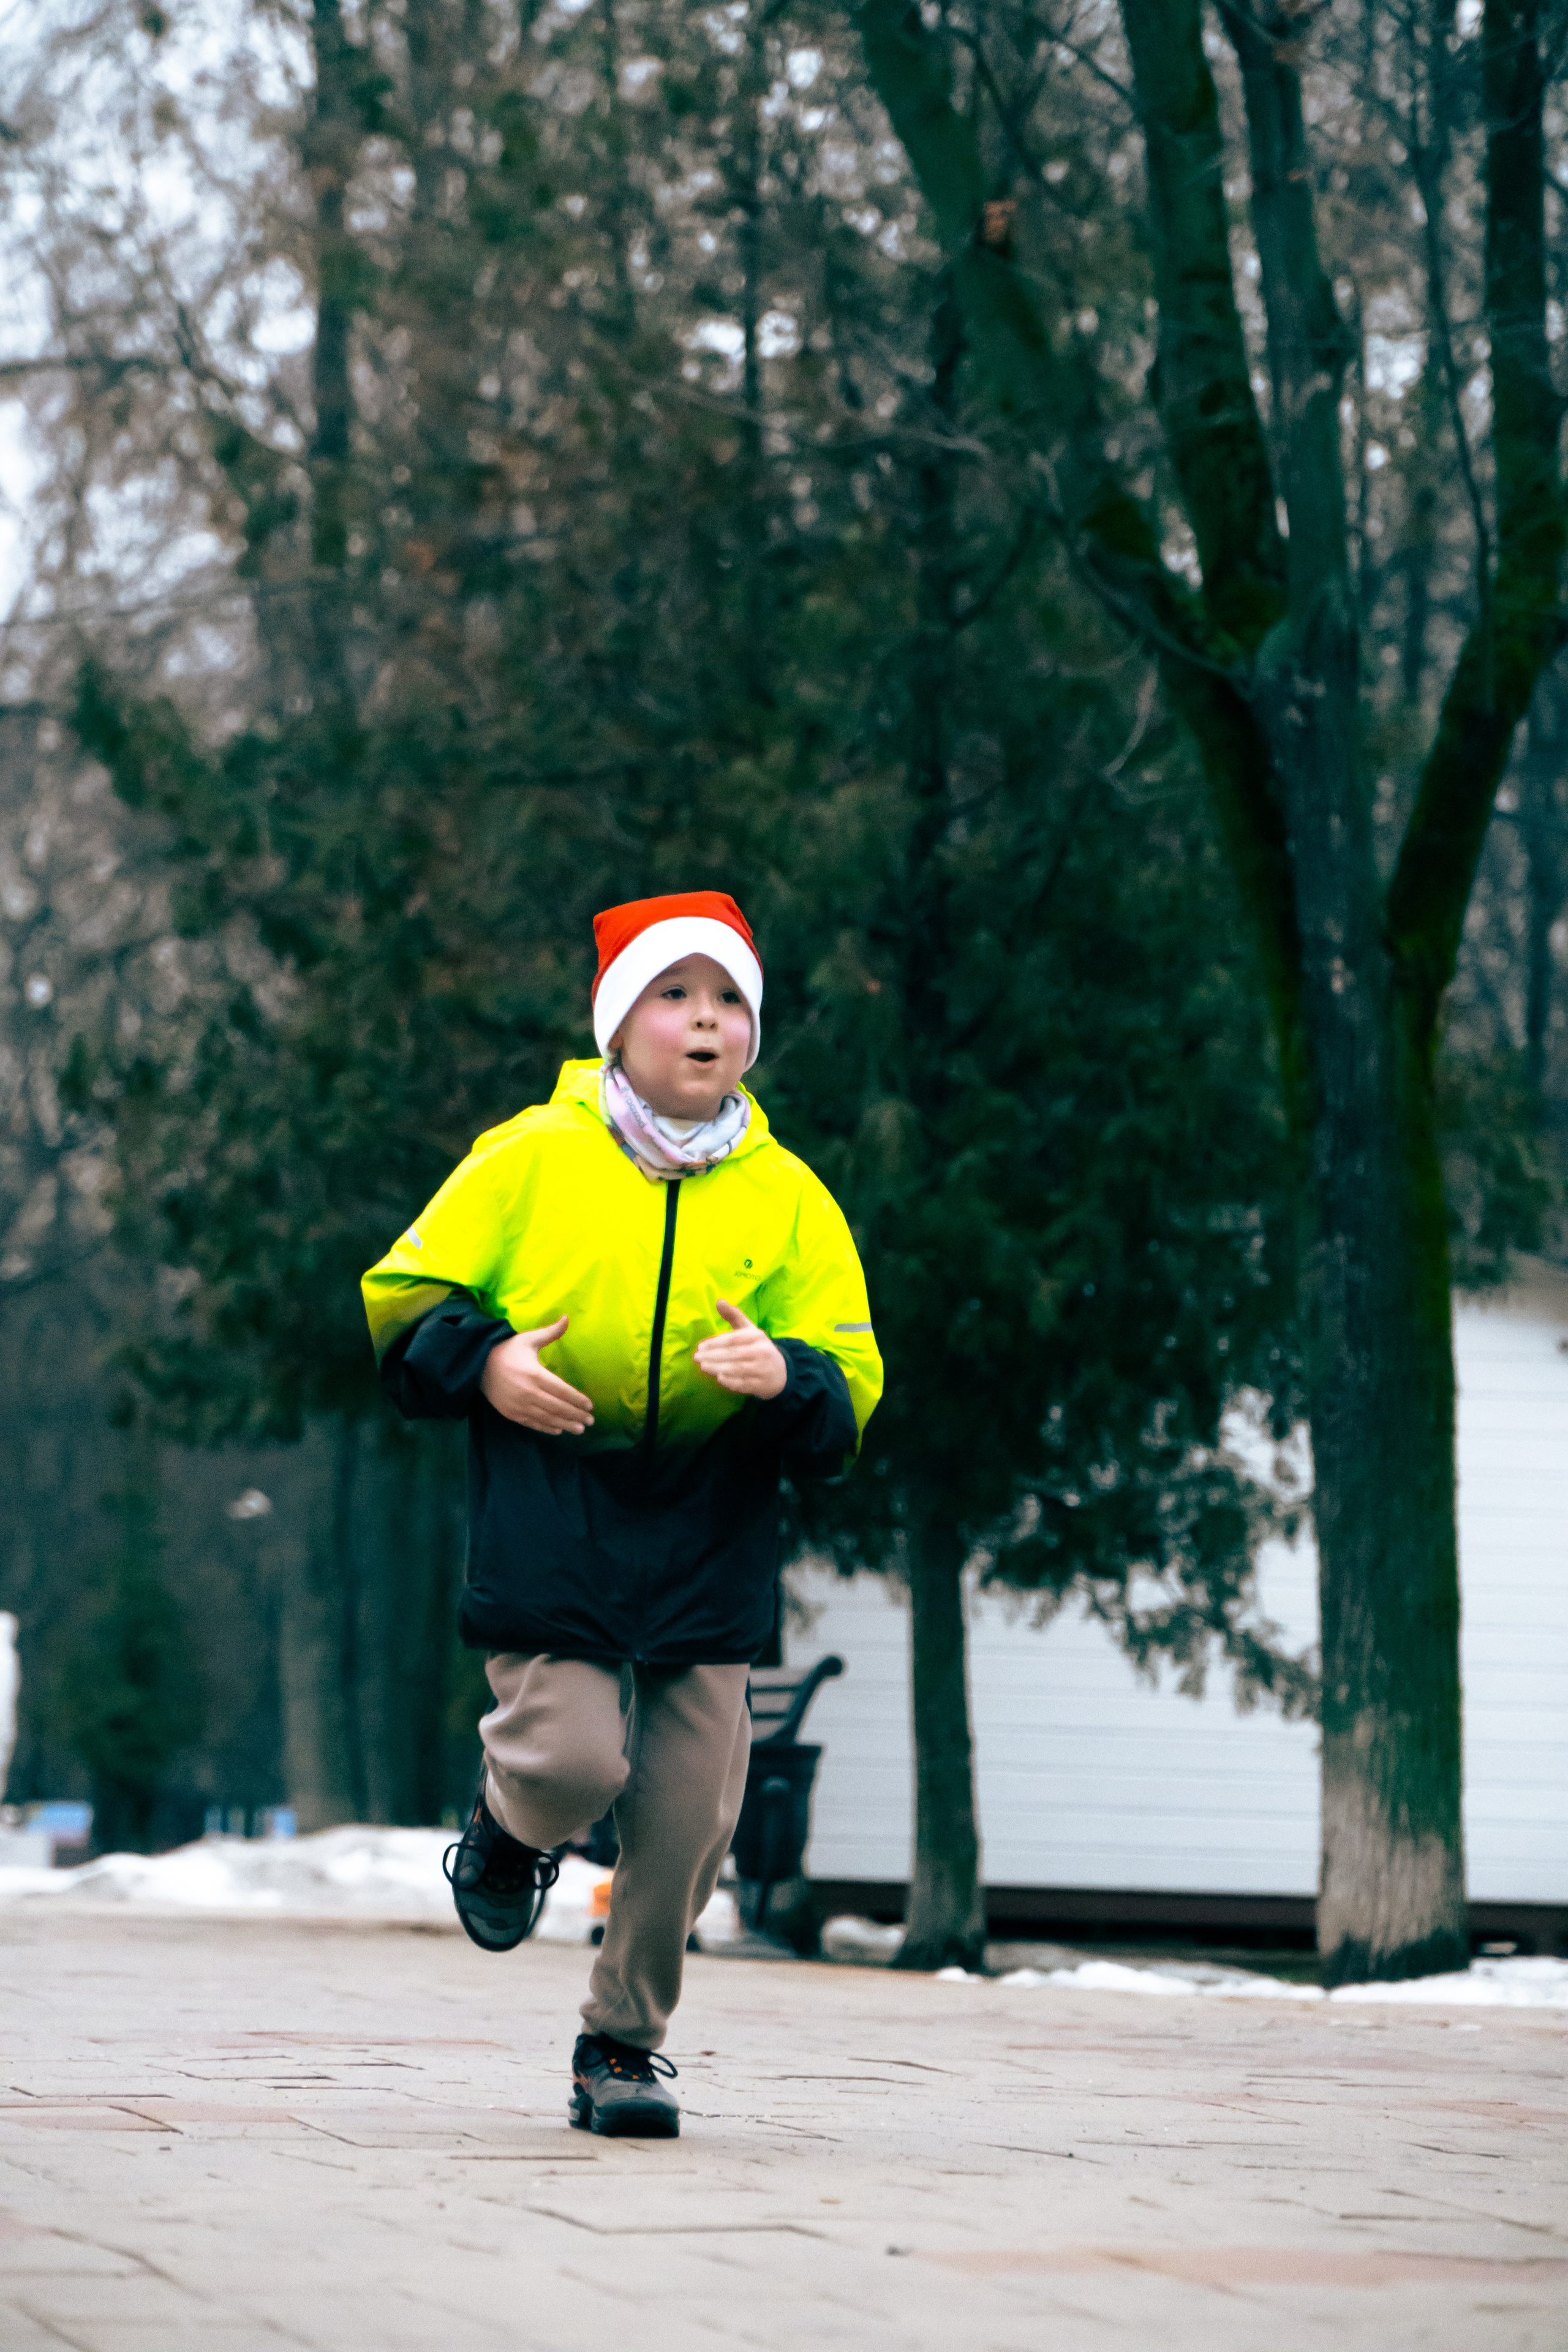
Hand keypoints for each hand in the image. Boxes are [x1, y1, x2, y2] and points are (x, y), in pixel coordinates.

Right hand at [481, 1315, 594, 1434]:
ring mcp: (519, 1405)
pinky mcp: (510, 1413)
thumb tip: (566, 1318)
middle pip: (557, 1407)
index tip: (590, 1406)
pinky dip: (546, 1428)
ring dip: (565, 1424)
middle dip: (575, 1414)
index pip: (562, 1390)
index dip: (577, 1399)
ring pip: (547, 1417)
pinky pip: (532, 1423)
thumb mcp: (528, 1339)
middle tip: (590, 1421)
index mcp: (535, 1374)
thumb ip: (550, 1333)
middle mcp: (528, 1392)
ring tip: (579, 1429)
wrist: (477, 1364)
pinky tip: (558, 1430)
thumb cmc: (507, 1350)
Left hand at [693, 1299, 787, 1398]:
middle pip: (733, 1354)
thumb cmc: (758, 1348)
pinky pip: (743, 1384)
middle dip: (712, 1356)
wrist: (781, 1372)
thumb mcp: (749, 1330)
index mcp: (757, 1336)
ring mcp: (762, 1370)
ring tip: (703, 1367)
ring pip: (737, 1369)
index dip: (715, 1343)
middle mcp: (762, 1352)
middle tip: (696, 1358)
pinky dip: (730, 1382)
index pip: (733, 1339)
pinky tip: (719, 1378)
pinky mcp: (762, 1385)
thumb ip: (734, 1315)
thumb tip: (719, 1301)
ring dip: (717, 1368)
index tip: (700, 1346)